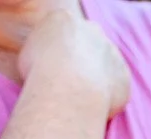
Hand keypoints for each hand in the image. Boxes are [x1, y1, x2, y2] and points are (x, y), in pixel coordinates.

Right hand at [18, 3, 130, 117]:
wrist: (68, 89)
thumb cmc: (40, 74)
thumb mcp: (27, 55)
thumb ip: (41, 53)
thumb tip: (43, 64)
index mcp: (65, 20)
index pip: (64, 31)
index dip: (59, 53)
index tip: (54, 70)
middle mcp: (91, 29)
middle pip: (88, 43)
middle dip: (82, 60)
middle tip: (70, 84)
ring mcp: (111, 51)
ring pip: (105, 65)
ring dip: (96, 80)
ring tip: (81, 99)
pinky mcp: (123, 75)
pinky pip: (116, 87)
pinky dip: (108, 97)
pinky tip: (94, 108)